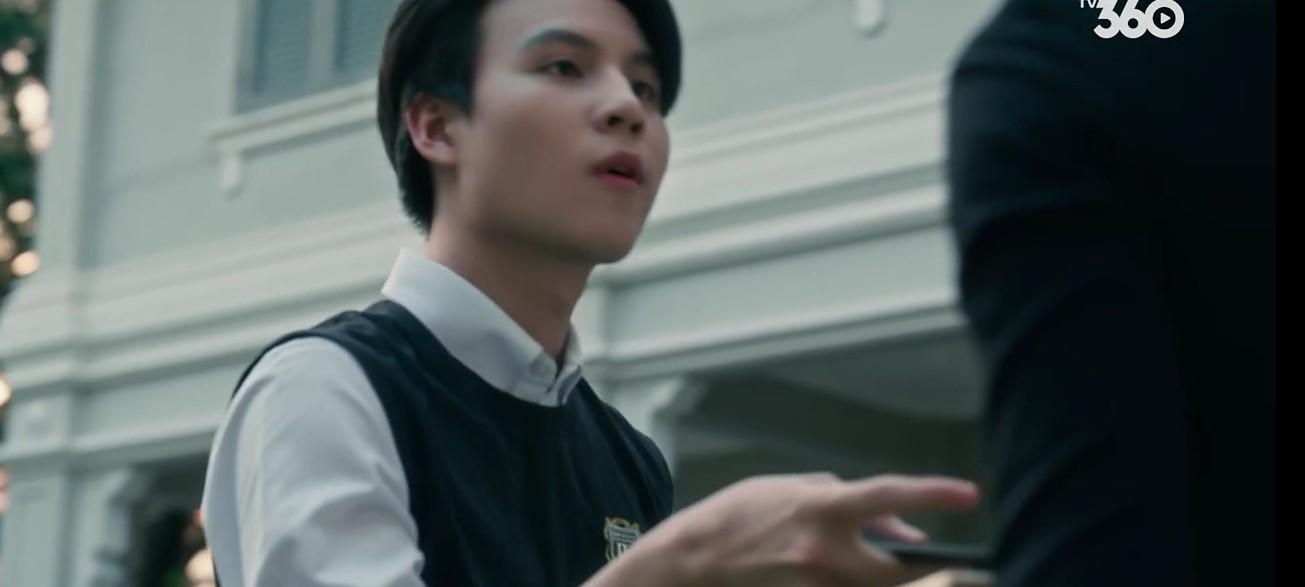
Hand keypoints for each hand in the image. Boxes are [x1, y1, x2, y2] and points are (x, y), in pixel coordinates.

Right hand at [641, 473, 979, 586]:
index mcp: (820, 509)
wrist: (693, 562)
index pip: (890, 496)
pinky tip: (840, 567)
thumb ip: (847, 502)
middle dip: (920, 563)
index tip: (970, 495)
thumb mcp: (792, 492)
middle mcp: (825, 553)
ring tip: (864, 555)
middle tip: (930, 552)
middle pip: (899, 569)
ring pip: (874, 586)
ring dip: (879, 572)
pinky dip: (855, 581)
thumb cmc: (739, 516)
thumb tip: (900, 528)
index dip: (934, 494)